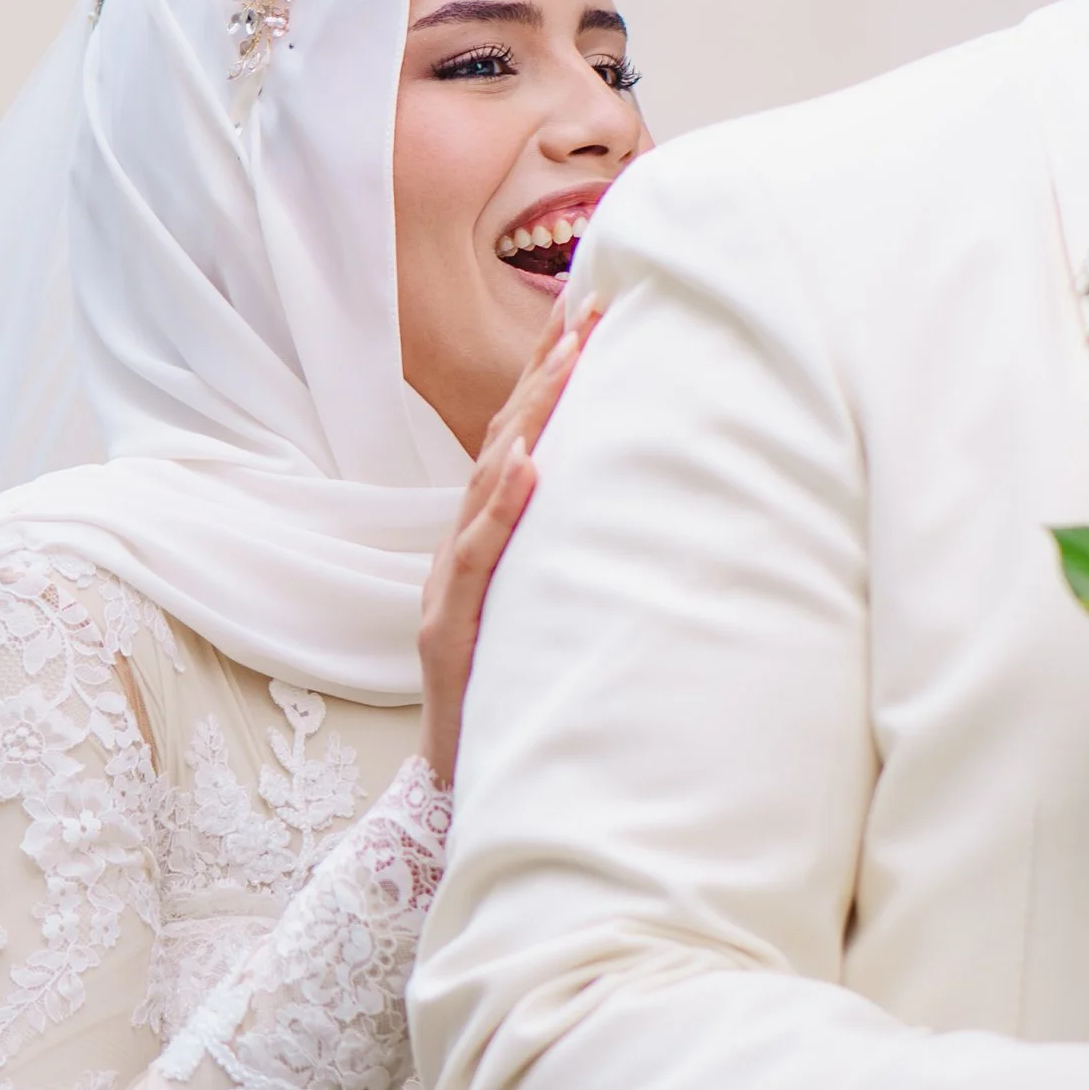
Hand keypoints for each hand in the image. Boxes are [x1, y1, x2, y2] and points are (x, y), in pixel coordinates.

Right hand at [417, 300, 592, 789]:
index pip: (520, 436)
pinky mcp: (446, 628)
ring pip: (486, 484)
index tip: (590, 311)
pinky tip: (529, 465)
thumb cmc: (515, 691)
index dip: (549, 373)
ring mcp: (449, 584)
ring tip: (568, 360)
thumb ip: (572, 551)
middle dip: (547, 372)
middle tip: (591, 309)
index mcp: (488, 536)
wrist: (464, 780)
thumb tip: (643, 499)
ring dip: (530, 416)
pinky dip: (501, 506)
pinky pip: (477, 557)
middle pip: (503, 440)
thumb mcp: (552, 608)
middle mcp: (463, 546)